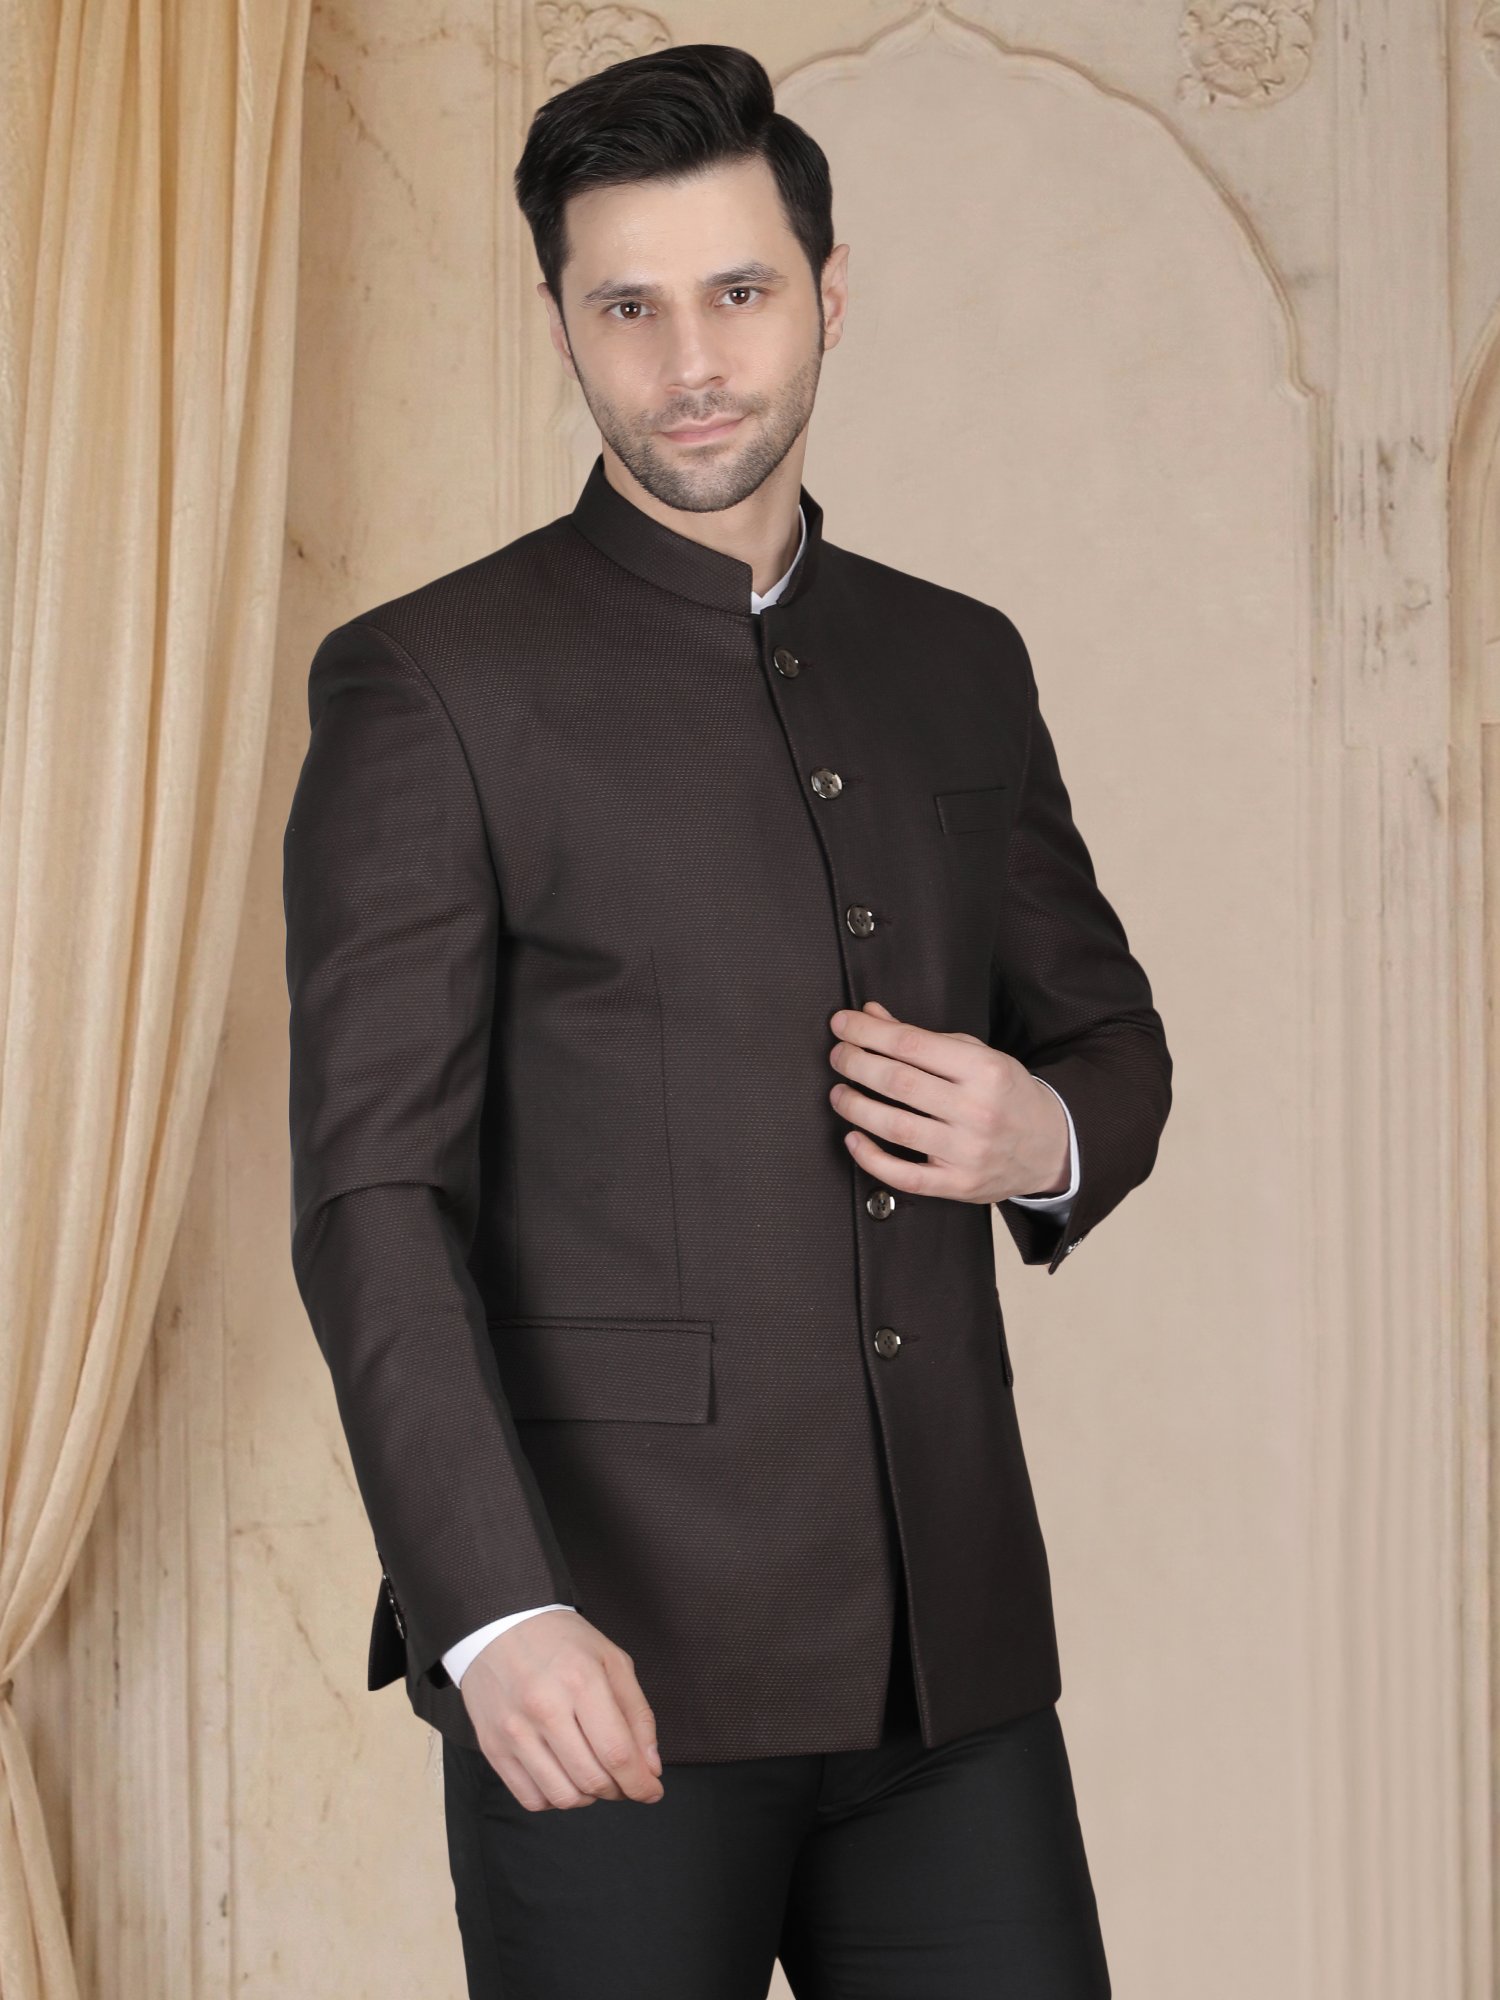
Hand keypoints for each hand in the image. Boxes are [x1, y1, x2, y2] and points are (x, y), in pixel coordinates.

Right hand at [459, 1607, 664, 1809]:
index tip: (652, 1791)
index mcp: (581, 1681)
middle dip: (619, 1790)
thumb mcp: (612, 1661)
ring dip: (589, 1797)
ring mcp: (514, 1731)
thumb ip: (638, 1715)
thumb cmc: (562, 1642)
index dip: (641, 1782)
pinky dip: (556, 1799)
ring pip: (563, 1797)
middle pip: (592, 1780)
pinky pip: (531, 1799)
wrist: (499, 1625)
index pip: (617, 1753)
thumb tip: (650, 1768)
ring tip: (594, 1774)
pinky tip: (564, 1776)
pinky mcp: (493, 1748)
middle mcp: (544, 1708)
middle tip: (624, 1778)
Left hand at [827, 1000, 1069, 1202]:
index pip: (912, 1045)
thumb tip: (871, 1016)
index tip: (842, 1024)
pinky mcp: (958, 1184)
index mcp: (985, 1070)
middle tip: (838, 1056)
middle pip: (899, 1083)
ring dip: (855, 1107)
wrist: (1051, 1145)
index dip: (868, 1033)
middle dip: (856, 1064)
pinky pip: (903, 1176)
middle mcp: (977, 1110)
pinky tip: (853, 1138)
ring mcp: (967, 1151)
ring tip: (839, 1093)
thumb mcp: (977, 1055)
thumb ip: (923, 1038)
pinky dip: (870, 1157)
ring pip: (895, 1127)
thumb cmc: (1006, 1093)